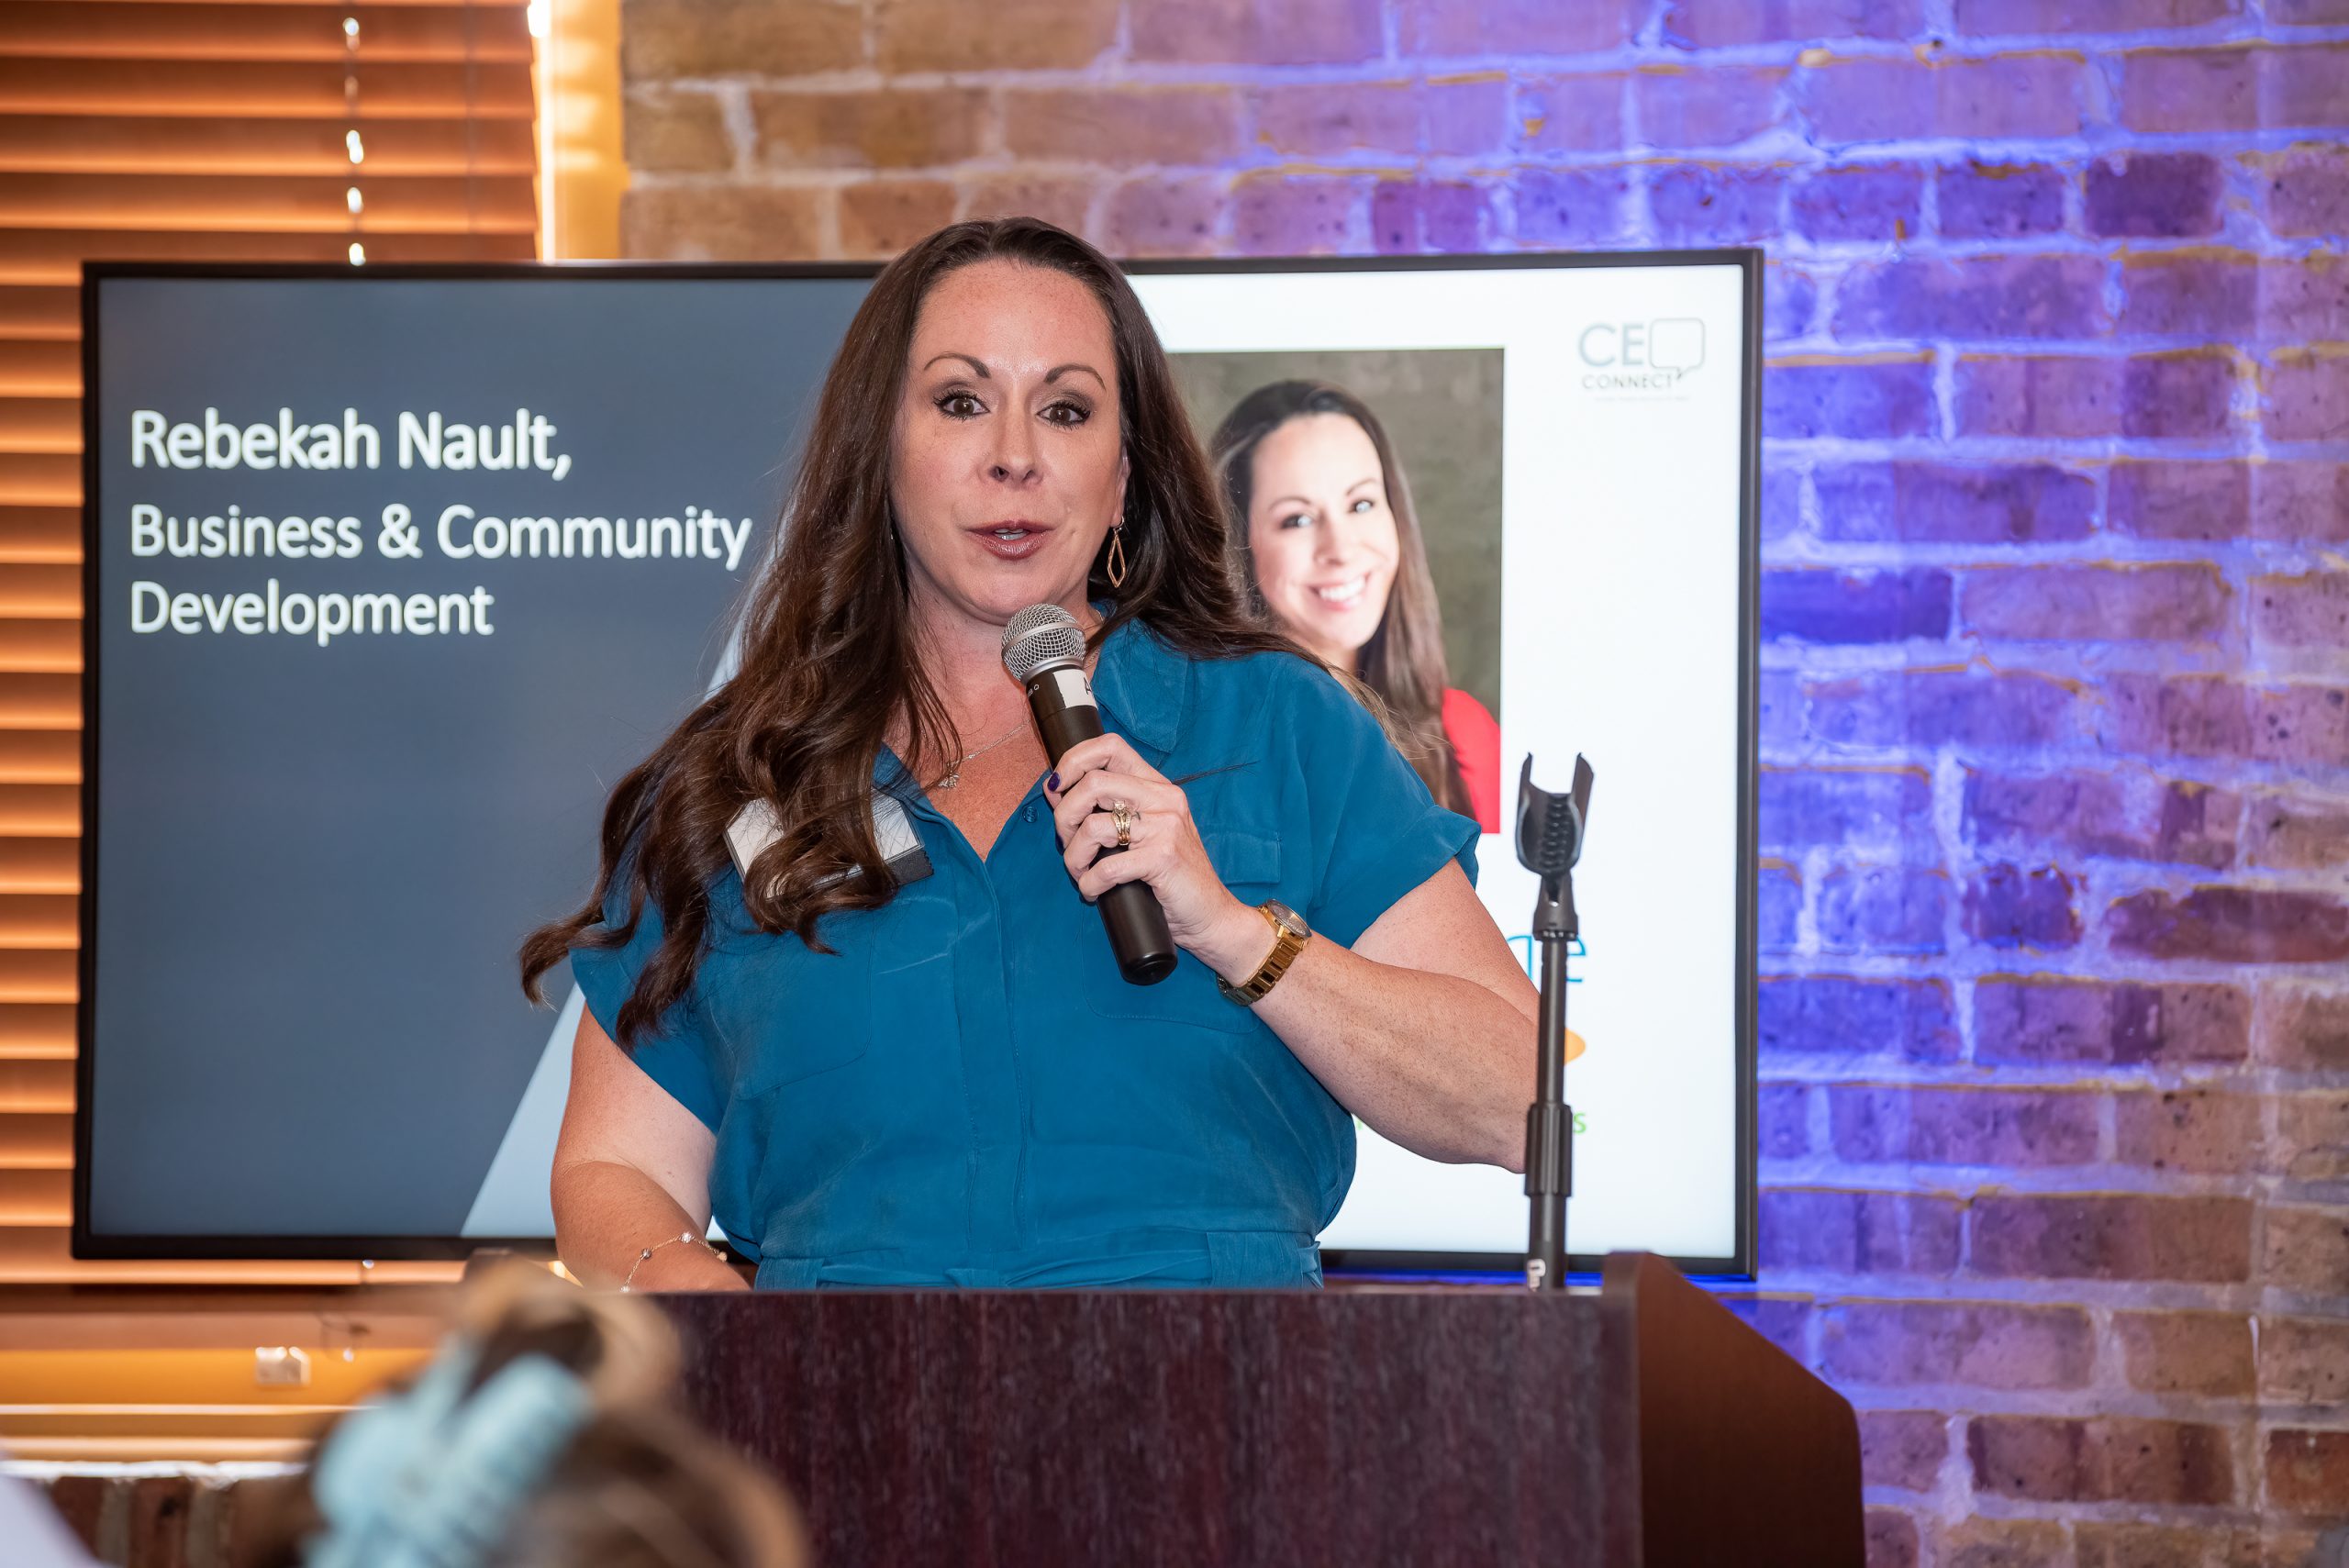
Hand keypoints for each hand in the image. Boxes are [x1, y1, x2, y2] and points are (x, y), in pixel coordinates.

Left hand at [1044, 734, 1271, 981]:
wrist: (1211, 916)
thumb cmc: (1171, 878)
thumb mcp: (1144, 833)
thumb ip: (1109, 808)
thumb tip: (1056, 789)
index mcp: (1157, 786)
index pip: (1110, 746)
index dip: (1073, 760)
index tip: (1057, 788)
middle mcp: (1164, 799)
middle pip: (1093, 783)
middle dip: (1064, 817)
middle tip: (1067, 844)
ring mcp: (1166, 827)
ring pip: (1093, 825)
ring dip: (1074, 856)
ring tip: (1081, 873)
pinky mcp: (1163, 858)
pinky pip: (1106, 867)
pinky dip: (1090, 884)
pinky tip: (1095, 891)